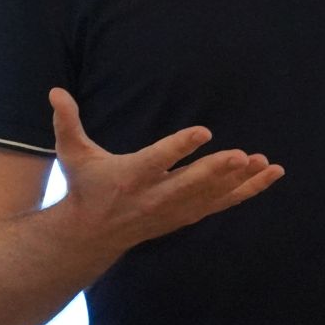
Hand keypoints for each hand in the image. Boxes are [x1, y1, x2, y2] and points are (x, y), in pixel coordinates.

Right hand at [48, 87, 283, 254]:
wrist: (91, 234)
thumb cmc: (85, 186)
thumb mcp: (72, 154)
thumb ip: (66, 122)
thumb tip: (55, 90)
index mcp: (131, 176)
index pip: (158, 160)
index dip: (180, 147)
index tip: (204, 131)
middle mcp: (155, 196)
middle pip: (191, 183)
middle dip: (217, 171)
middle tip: (242, 155)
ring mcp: (174, 209)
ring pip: (213, 195)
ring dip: (241, 181)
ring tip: (265, 162)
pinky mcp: (187, 214)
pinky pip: (222, 203)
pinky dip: (247, 191)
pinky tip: (269, 175)